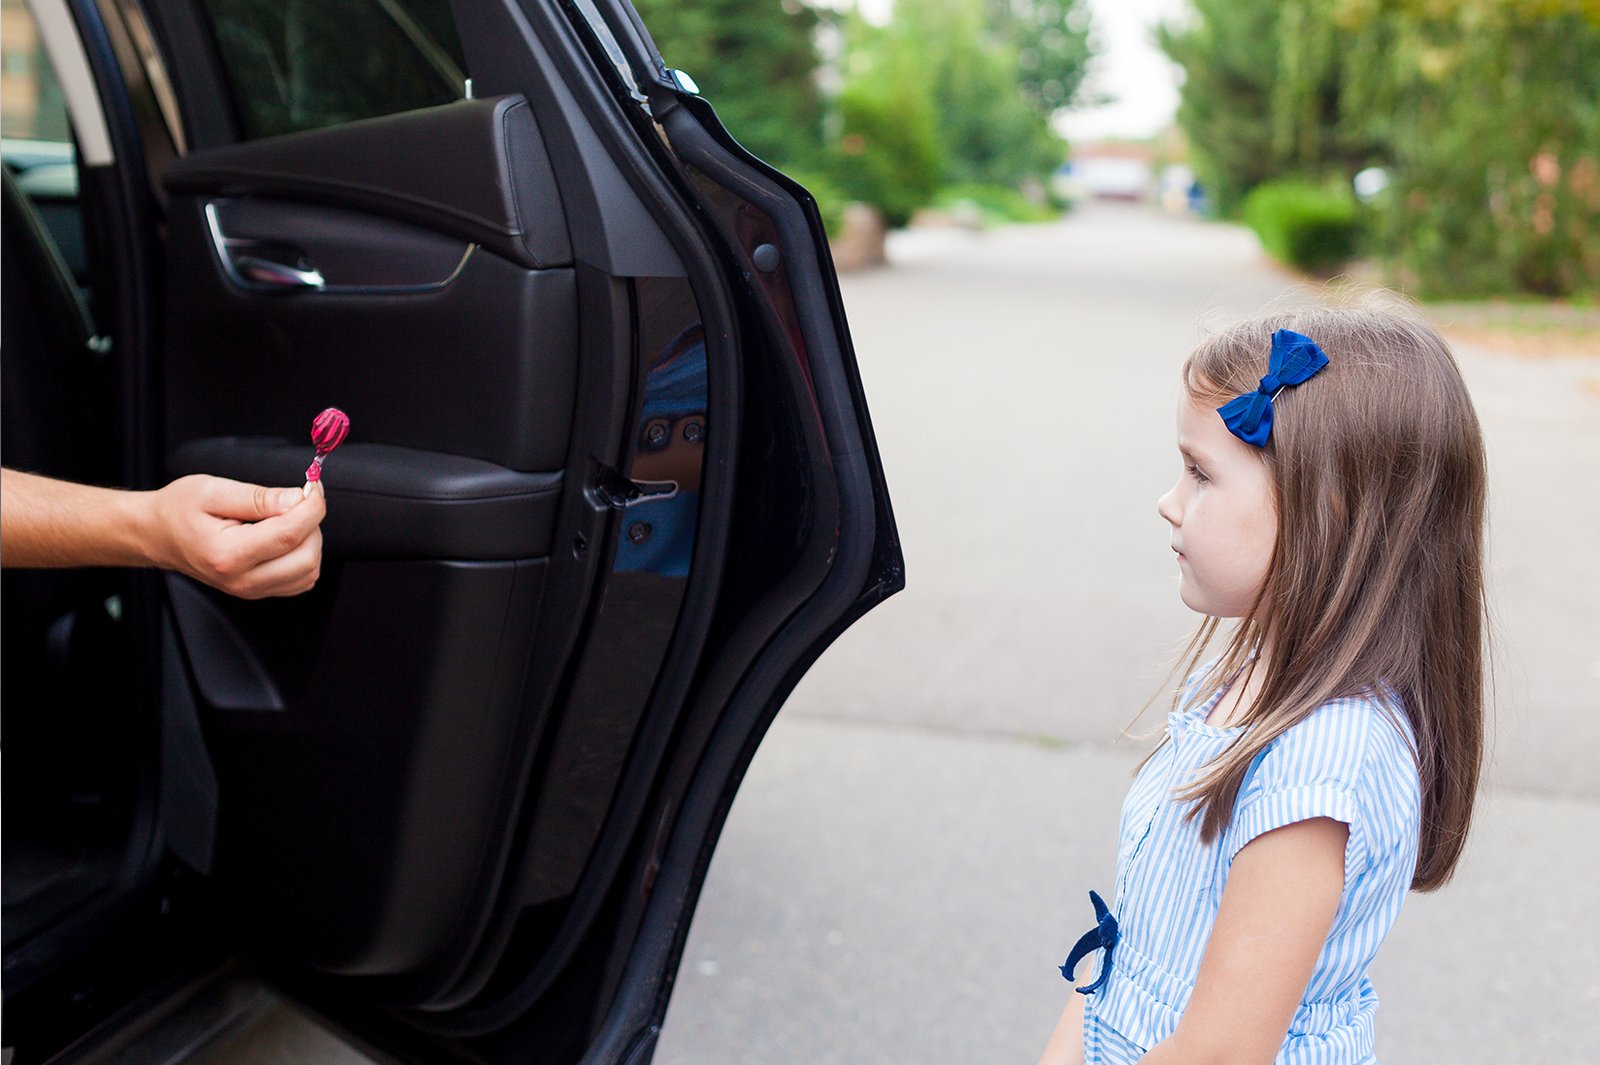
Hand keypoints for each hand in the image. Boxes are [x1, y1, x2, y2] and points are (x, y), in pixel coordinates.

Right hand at [143, 475, 325, 597]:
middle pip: (306, 556)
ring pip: (309, 570)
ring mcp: (251, 590)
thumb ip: (258, 497)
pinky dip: (304, 556)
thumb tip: (297, 499)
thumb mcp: (212, 490)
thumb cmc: (178, 511)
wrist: (157, 535)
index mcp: (228, 554)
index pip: (290, 534)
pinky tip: (285, 537)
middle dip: (311, 524)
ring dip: (309, 541)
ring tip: (285, 519)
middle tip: (295, 501)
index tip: (312, 487)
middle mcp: (242, 579)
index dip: (312, 506)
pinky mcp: (260, 591)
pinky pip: (301, 579)